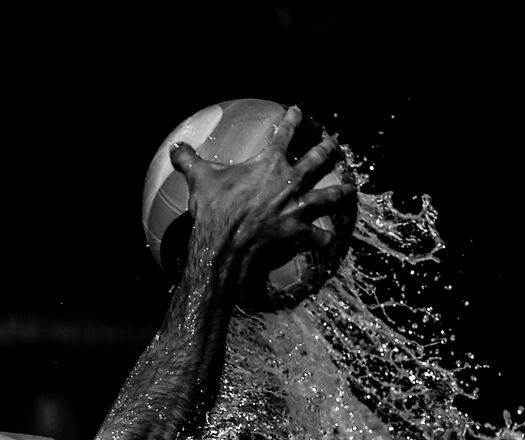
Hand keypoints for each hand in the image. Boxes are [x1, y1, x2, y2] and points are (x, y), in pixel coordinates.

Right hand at [170, 105, 354, 283]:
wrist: (225, 243)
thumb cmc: (214, 208)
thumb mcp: (198, 179)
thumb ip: (189, 160)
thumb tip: (175, 147)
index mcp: (269, 163)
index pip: (284, 134)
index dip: (292, 119)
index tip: (297, 110)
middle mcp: (289, 181)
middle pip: (316, 159)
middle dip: (328, 149)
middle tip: (335, 143)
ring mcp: (296, 207)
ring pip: (327, 195)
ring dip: (339, 192)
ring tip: (349, 190)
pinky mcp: (297, 232)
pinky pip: (318, 236)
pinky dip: (324, 238)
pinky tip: (329, 239)